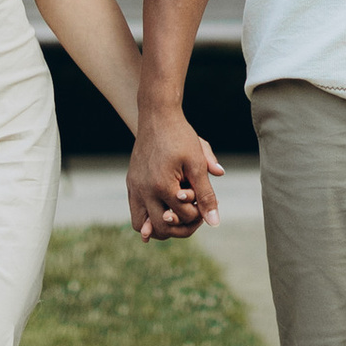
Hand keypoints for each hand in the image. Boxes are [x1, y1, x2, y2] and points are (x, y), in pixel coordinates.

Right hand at [128, 104, 220, 239]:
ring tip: (177, 216)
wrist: (157, 116)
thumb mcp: (197, 162)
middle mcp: (144, 190)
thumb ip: (206, 194)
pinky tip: (162, 212)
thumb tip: (215, 222)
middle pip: (161, 229)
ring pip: (141, 226)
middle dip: (180, 227)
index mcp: (163, 185)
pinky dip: (148, 217)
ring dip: (160, 227)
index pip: (184, 216)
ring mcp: (135, 188)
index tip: (204, 200)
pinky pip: (135, 212)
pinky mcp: (131, 183)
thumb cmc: (181, 136)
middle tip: (193, 214)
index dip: (199, 213)